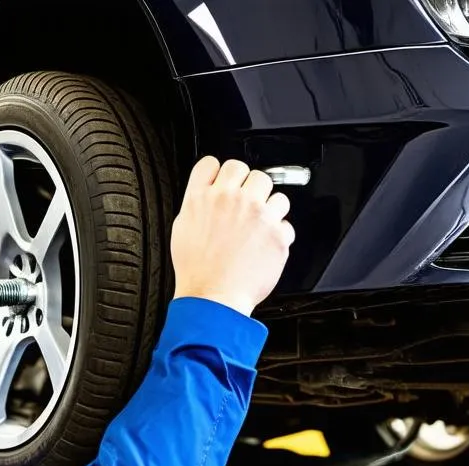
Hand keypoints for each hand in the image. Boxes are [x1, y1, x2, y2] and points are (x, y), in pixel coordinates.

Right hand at [170, 156, 294, 317]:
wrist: (213, 298)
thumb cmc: (197, 273)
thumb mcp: (182, 230)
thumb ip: (197, 205)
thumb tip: (208, 195)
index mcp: (203, 197)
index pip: (214, 163)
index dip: (220, 173)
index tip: (224, 183)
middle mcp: (231, 199)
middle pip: (250, 171)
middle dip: (249, 189)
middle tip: (244, 210)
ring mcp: (257, 214)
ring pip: (275, 193)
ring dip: (269, 209)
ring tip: (258, 229)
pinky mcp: (277, 233)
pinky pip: (286, 224)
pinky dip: (278, 235)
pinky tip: (264, 246)